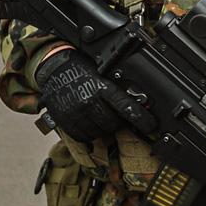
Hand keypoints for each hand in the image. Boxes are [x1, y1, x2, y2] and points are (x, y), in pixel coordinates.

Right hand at [37, 49, 154, 143]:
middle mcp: (89, 102)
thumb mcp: (103, 74)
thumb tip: (138, 102)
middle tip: (117, 117)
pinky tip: (89, 123)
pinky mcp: (65, 122)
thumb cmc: (81, 70)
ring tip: (101, 117)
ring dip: (104, 129)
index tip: (151, 126)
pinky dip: (89, 133)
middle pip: (113, 124)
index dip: (142, 119)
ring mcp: (76, 113)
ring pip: (99, 133)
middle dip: (119, 123)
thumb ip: (116, 90)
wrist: (54, 69)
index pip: (127, 107)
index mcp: (102, 88)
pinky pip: (83, 137)